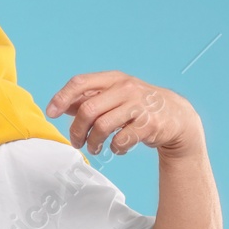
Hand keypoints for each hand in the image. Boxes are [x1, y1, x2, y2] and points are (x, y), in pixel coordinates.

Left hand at [45, 71, 201, 156]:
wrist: (177, 117)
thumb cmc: (139, 106)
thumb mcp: (115, 96)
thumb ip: (90, 99)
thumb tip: (63, 106)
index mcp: (114, 79)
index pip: (80, 83)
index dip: (62, 98)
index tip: (51, 113)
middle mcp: (126, 88)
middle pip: (87, 110)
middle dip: (76, 130)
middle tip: (76, 142)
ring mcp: (139, 105)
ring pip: (101, 127)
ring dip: (93, 143)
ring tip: (93, 148)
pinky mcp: (149, 124)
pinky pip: (121, 141)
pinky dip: (115, 149)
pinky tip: (117, 148)